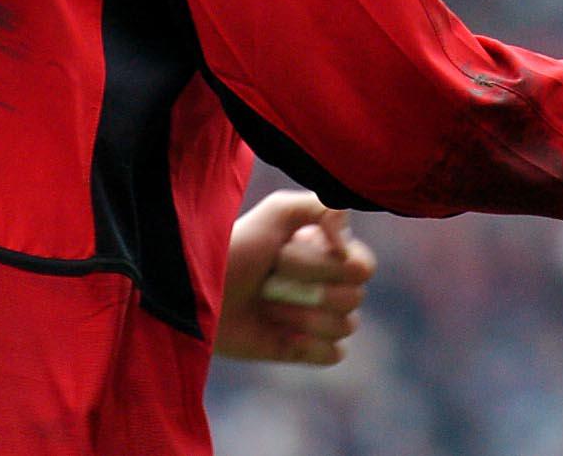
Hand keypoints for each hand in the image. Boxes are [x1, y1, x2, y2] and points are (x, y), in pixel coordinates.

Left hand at [215, 190, 377, 363]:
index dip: (324, 266)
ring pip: (345, 326)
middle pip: (354, 298)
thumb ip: (327, 207)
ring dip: (301, 317)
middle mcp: (332, 282)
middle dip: (307, 290)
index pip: (362, 267)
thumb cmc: (237, 247)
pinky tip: (281, 336)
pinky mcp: (305, 348)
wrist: (201, 293)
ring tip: (268, 308)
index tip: (282, 255)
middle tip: (269, 282)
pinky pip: (334, 354)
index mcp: (332, 250)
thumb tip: (349, 250)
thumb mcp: (278, 211)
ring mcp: (320, 317)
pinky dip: (309, 346)